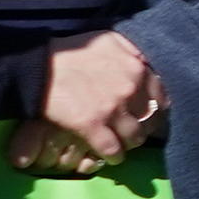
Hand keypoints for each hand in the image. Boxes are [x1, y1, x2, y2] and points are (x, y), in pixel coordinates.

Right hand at [11, 30, 162, 172]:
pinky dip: (114, 156)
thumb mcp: (108, 41)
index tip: (147, 116)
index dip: (154, 110)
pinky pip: (113, 149)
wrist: (38, 66)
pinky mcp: (92, 126)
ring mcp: (112, 109)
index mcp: (137, 69)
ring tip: (122, 145)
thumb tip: (145, 65)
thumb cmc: (72, 51)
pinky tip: (111, 157)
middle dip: (143, 128)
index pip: (159, 98)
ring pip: (134, 138)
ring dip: (130, 144)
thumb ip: (131, 52)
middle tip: (134, 132)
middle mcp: (131, 90)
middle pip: (149, 120)